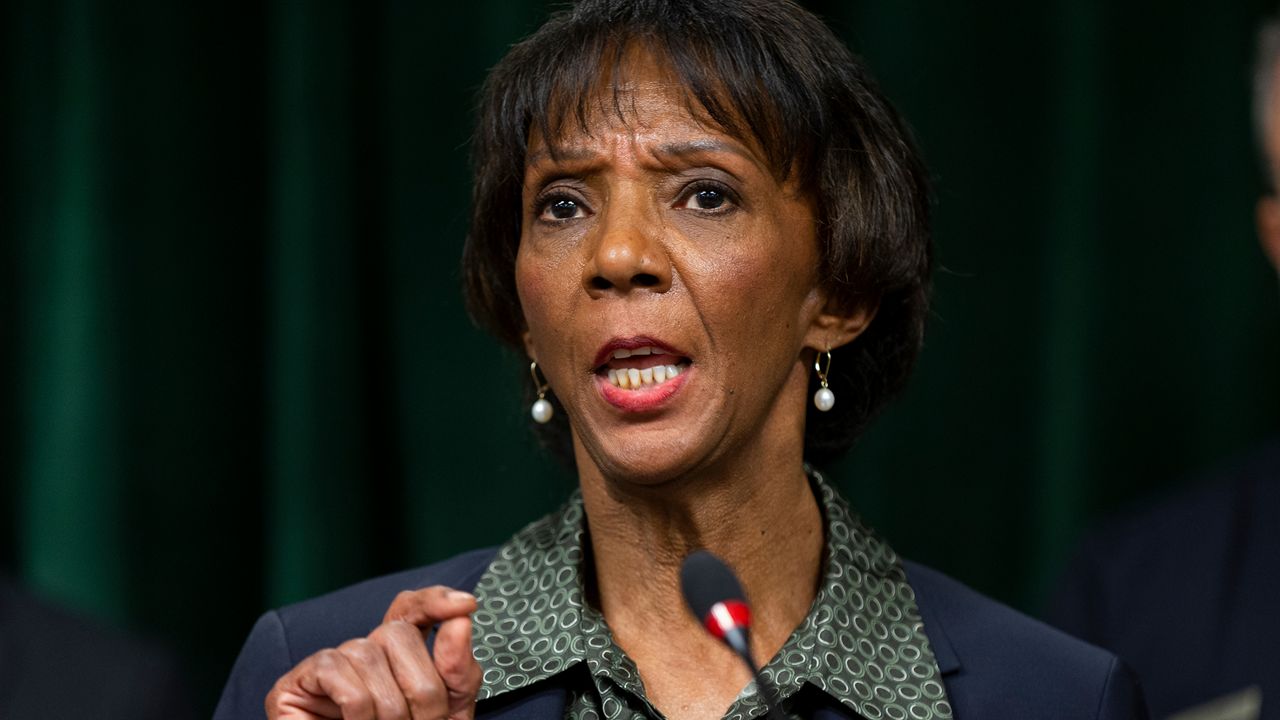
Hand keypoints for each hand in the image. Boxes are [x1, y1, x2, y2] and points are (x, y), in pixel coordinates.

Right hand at [266, 586, 480, 718]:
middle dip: (422, 687)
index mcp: (399, 658)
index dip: (434, 600)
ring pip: (369, 653)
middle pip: (397, 632)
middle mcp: (364, 653)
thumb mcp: (446, 713)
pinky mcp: (295, 682)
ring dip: (390, 707)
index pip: (411, 608)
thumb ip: (457, 671)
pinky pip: (335, 668)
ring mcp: (330, 664)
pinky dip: (356, 705)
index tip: (465, 605)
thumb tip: (460, 621)